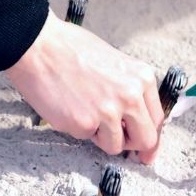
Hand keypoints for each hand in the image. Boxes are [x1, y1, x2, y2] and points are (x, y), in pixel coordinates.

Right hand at [6, 10, 164, 163]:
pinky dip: (77, 128)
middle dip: (132, 145)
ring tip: (84, 111)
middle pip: (146, 140)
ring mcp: (109, 112)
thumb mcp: (116, 63)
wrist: (38, 45)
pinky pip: (86, 138)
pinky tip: (68, 107)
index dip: (149, 136)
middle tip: (117, 141)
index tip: (144, 150)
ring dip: (100, 137)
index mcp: (142, 79)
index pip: (157, 120)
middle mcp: (131, 96)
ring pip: (115, 146)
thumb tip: (136, 119)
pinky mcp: (84, 123)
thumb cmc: (70, 49)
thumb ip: (129, 90)